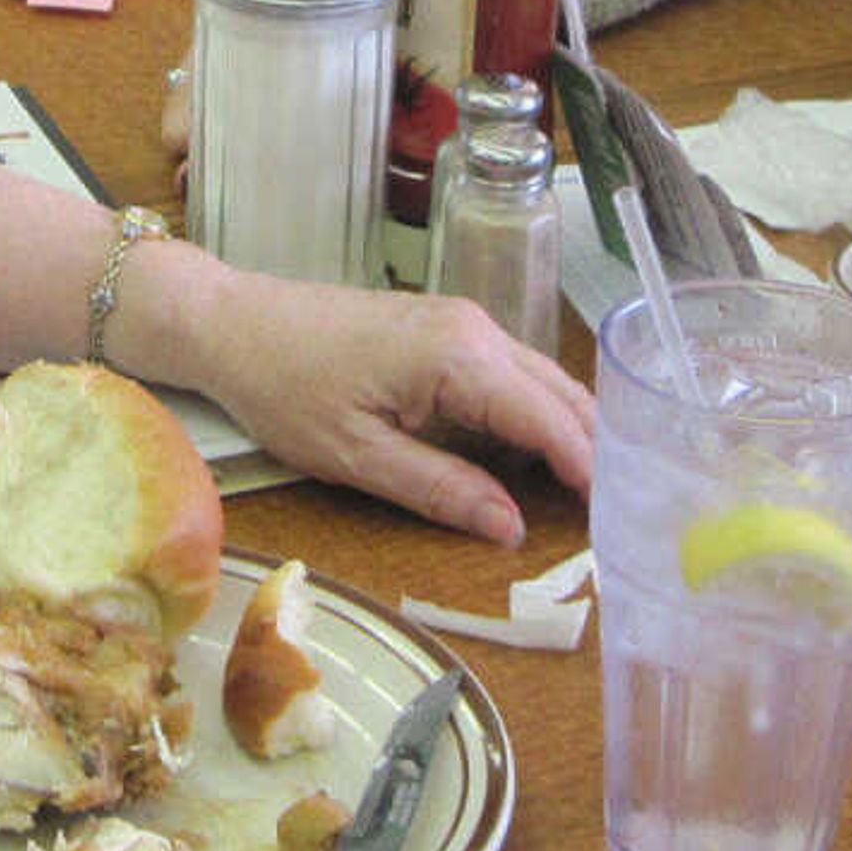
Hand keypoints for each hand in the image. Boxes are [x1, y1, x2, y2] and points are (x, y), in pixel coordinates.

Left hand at [126, 240, 592, 543]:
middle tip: (617, 517)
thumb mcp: (358, 457)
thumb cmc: (284, 387)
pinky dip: (537, 415)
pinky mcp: (448, 328)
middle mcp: (476, 329)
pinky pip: (513, 374)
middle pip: (563, 396)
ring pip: (544, 382)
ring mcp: (464, 322)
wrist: (233, 322)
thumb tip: (511, 529)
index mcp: (458, 357)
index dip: (590, 472)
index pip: (551, 420)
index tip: (618, 521)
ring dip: (569, 434)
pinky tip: (538, 460)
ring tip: (590, 497)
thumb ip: (442, 490)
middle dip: (595, 453)